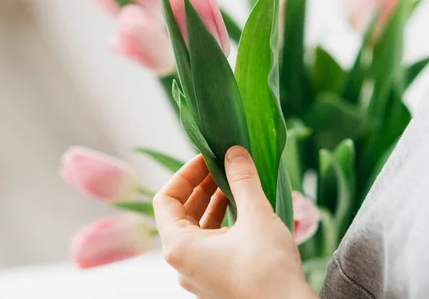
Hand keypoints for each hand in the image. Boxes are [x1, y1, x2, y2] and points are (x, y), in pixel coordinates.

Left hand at [153, 146, 316, 298]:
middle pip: (180, 214)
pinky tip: (241, 209)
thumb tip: (234, 151)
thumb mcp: (255, 216)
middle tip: (221, 165)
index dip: (184, 174)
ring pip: (196, 230)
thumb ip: (242, 180)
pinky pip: (209, 245)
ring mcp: (198, 275)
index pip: (165, 199)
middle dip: (200, 186)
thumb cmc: (268, 272)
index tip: (205, 158)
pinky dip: (221, 224)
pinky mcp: (215, 282)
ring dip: (212, 204)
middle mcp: (182, 263)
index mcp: (179, 246)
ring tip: (233, 183)